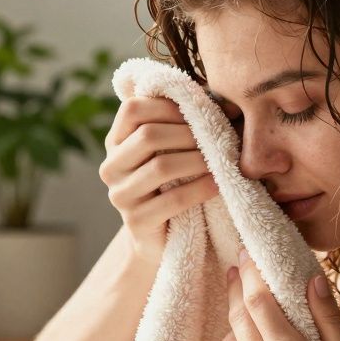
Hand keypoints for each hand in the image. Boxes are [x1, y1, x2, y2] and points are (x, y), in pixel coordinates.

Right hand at [99, 96, 218, 265]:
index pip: (132, 109)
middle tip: (218, 137)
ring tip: (221, 160)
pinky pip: (172, 199)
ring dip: (197, 160)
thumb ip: (185, 124)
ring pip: (160, 166)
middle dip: (188, 134)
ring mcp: (120, 195)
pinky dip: (200, 189)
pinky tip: (217, 185)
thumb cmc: (171, 184)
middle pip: (147, 135)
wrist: (159, 236)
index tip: (199, 113)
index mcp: (115, 142)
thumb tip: (229, 104)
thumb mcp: (171, 151)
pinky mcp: (136, 222)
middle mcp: (111, 166)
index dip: (168, 106)